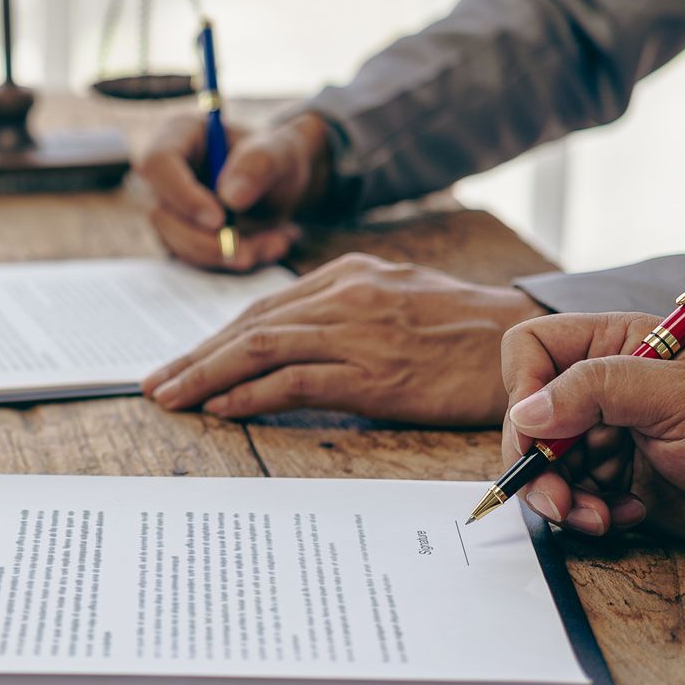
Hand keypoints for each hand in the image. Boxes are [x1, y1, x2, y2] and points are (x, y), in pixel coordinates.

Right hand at [136, 113, 333, 271]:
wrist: (282, 185)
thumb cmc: (275, 157)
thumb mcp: (279, 152)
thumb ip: (258, 165)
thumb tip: (231, 198)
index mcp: (178, 137)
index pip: (158, 165)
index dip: (183, 196)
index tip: (219, 220)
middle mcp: (164, 176)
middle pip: (162, 215)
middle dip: (206, 242)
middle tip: (250, 252)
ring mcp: (169, 210)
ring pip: (179, 245)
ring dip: (227, 255)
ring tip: (278, 243)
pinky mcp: (181, 238)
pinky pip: (198, 260)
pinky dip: (234, 262)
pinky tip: (272, 246)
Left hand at [143, 253, 544, 425]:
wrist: (530, 346)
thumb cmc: (469, 332)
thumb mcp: (401, 300)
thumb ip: (349, 312)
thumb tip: (296, 343)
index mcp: (350, 275)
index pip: (265, 306)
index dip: (216, 337)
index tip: (182, 361)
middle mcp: (347, 296)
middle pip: (250, 324)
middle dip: (195, 355)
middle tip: (155, 383)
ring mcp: (359, 333)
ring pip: (260, 348)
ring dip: (205, 375)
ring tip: (170, 398)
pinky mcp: (374, 374)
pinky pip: (295, 381)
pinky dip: (250, 395)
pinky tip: (220, 409)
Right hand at [499, 312, 684, 544]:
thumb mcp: (678, 396)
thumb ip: (600, 391)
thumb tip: (529, 410)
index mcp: (613, 345)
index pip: (532, 348)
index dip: (523, 387)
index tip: (539, 431)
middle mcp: (601, 387)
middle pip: (529, 416)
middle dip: (537, 463)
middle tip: (559, 500)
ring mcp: (604, 433)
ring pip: (544, 463)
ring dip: (562, 496)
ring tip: (599, 517)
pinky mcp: (614, 476)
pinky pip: (572, 494)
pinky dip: (590, 512)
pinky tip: (628, 514)